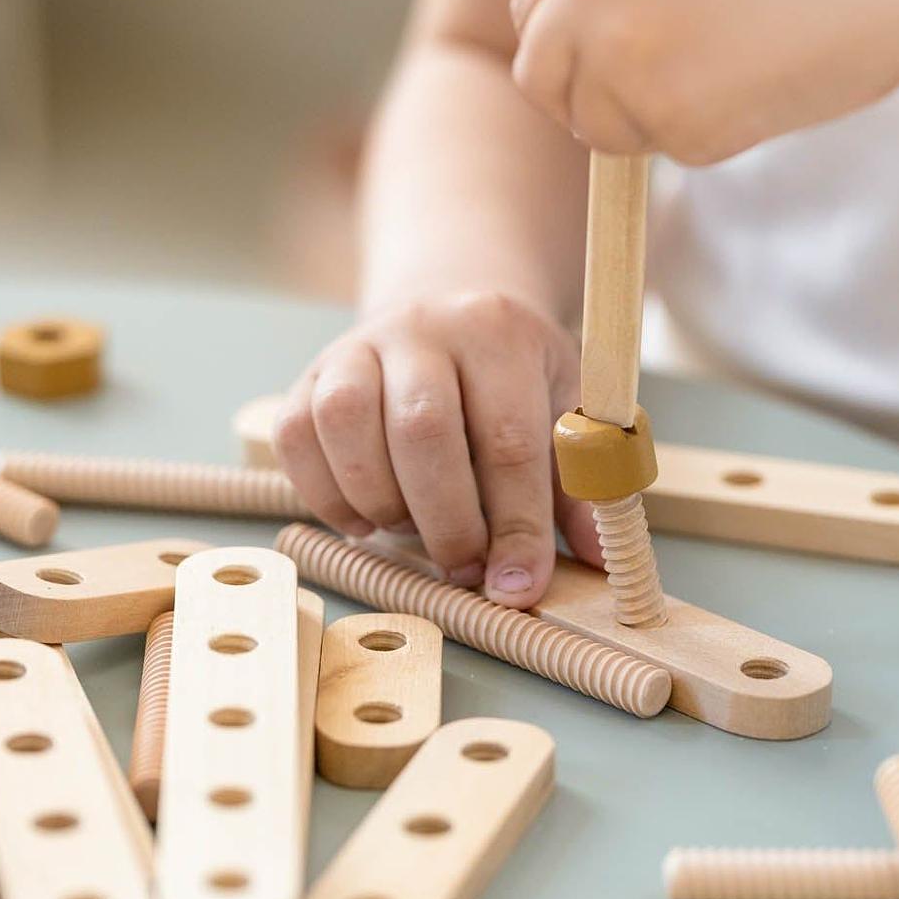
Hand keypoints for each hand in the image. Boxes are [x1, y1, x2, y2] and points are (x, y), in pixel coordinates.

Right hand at [273, 292, 602, 607]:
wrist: (448, 312)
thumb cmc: (513, 377)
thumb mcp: (564, 409)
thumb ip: (581, 485)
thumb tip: (601, 563)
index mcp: (499, 331)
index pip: (508, 437)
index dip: (515, 525)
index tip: (517, 586)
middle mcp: (424, 327)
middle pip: (422, 429)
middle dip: (445, 520)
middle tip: (465, 565)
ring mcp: (358, 347)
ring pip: (348, 426)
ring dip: (381, 504)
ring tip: (414, 530)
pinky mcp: (309, 376)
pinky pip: (297, 437)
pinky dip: (328, 495)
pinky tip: (365, 516)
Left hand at [510, 0, 898, 163]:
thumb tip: (584, 53)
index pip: (531, 4)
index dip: (568, 42)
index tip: (604, 60)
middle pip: (540, 74)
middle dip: (588, 97)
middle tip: (657, 97)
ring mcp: (621, 47)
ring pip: (601, 125)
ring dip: (656, 119)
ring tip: (743, 67)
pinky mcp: (671, 112)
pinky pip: (674, 149)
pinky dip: (720, 135)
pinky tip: (774, 82)